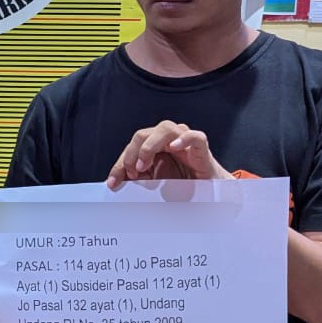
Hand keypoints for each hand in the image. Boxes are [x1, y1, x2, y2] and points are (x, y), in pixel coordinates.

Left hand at [106, 121, 231, 189]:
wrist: (208, 193)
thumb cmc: (180, 186)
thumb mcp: (152, 185)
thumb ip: (136, 180)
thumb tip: (113, 184)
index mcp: (153, 146)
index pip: (131, 148)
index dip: (121, 164)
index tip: (113, 183)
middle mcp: (166, 139)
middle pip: (142, 134)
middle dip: (132, 154)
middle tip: (133, 174)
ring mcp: (183, 140)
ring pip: (164, 128)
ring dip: (149, 146)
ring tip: (144, 166)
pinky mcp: (200, 147)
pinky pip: (193, 136)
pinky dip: (183, 139)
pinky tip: (174, 148)